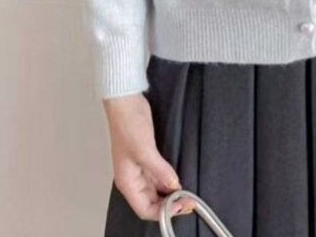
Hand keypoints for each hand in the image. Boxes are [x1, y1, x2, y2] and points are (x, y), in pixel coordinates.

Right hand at [103, 92, 190, 220]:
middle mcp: (132, 178)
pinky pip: (158, 176)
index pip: (144, 209)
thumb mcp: (145, 150)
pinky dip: (169, 181)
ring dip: (170, 194)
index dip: (163, 213)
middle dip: (169, 205)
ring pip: (156, 190)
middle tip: (189, 201)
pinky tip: (179, 179)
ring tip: (187, 193)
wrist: (126, 103)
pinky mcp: (147, 157)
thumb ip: (160, 170)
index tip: (182, 206)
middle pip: (151, 203)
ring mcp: (140, 168)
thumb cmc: (128, 125)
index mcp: (127, 182)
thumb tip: (174, 186)